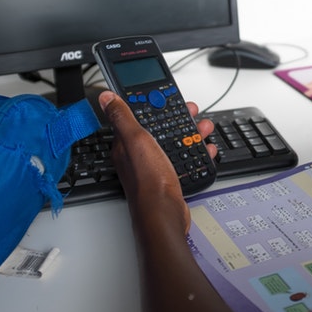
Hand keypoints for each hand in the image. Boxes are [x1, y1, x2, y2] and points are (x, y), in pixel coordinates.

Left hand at [98, 91, 246, 311]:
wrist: (164, 214)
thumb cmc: (148, 180)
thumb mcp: (135, 140)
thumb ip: (122, 117)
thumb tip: (106, 97)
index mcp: (127, 144)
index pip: (138, 116)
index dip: (154, 105)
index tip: (169, 97)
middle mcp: (139, 156)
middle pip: (159, 129)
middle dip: (178, 118)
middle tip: (193, 112)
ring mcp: (155, 168)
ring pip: (174, 143)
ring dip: (191, 134)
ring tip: (204, 129)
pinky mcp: (169, 178)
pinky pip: (183, 160)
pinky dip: (196, 153)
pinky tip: (205, 151)